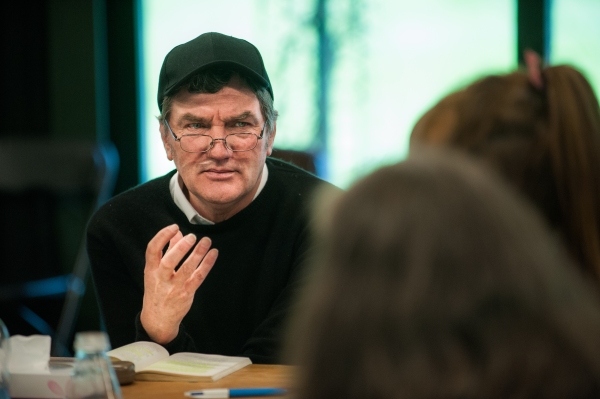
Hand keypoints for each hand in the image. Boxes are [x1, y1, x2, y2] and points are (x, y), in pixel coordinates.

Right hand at [140, 224, 217, 343]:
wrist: (158, 319)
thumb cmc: (158, 289)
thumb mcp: (156, 271)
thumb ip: (167, 251)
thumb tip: (177, 233)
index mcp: (151, 270)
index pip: (152, 250)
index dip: (162, 236)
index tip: (174, 227)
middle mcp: (161, 278)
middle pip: (169, 262)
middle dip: (180, 248)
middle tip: (192, 236)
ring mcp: (174, 287)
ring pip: (186, 270)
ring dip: (198, 254)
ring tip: (206, 241)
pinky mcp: (186, 294)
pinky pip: (198, 277)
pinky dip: (207, 264)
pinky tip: (213, 254)